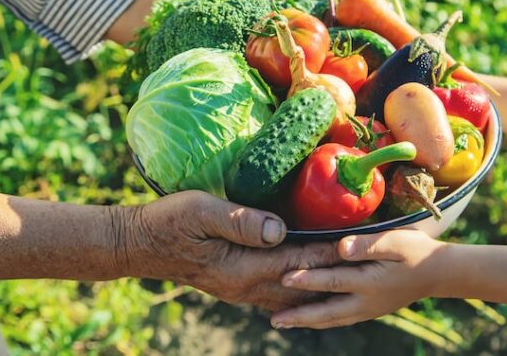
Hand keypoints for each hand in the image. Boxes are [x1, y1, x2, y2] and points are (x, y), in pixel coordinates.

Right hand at [120, 190, 341, 310]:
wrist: (140, 244)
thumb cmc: (169, 222)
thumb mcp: (201, 212)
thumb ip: (240, 221)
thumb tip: (278, 229)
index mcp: (242, 268)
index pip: (298, 261)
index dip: (330, 252)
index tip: (360, 244)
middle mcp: (245, 286)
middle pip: (301, 282)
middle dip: (334, 272)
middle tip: (366, 262)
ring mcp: (239, 289)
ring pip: (290, 293)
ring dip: (318, 284)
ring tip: (347, 276)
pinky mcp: (234, 284)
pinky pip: (274, 293)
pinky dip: (297, 289)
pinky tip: (308, 285)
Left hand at [269, 230, 446, 328]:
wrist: (439, 272)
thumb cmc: (416, 251)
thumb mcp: (396, 241)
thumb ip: (368, 245)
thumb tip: (341, 247)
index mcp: (369, 282)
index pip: (332, 281)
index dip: (307, 279)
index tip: (285, 278)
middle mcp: (365, 302)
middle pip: (326, 312)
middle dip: (299, 316)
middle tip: (274, 321)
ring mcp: (367, 310)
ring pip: (331, 319)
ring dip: (306, 321)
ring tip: (282, 323)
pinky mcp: (370, 310)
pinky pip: (340, 319)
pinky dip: (321, 320)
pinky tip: (309, 319)